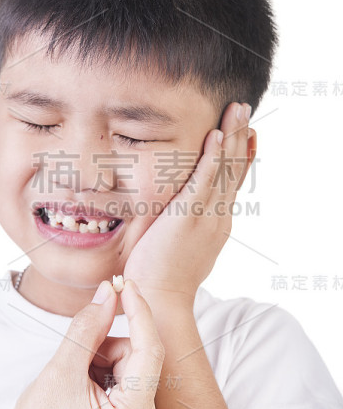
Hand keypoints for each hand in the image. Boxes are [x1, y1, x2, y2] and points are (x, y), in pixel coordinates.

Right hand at [0, 279, 164, 408]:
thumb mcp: (61, 369)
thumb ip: (88, 327)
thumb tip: (108, 292)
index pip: (149, 351)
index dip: (138, 313)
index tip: (125, 284)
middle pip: (139, 356)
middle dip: (107, 346)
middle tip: (78, 357)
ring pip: (134, 363)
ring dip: (104, 358)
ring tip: (77, 379)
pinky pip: (130, 375)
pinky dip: (106, 369)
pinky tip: (85, 385)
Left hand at [123, 102, 254, 303]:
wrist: (161, 300)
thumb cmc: (164, 275)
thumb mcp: (184, 246)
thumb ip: (187, 226)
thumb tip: (181, 215)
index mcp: (217, 221)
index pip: (233, 182)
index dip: (241, 155)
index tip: (247, 134)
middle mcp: (218, 216)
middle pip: (234, 169)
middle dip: (240, 136)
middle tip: (244, 109)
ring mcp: (206, 215)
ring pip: (225, 169)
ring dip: (231, 136)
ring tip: (237, 109)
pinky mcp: (189, 216)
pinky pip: (204, 180)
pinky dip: (212, 157)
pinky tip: (216, 136)